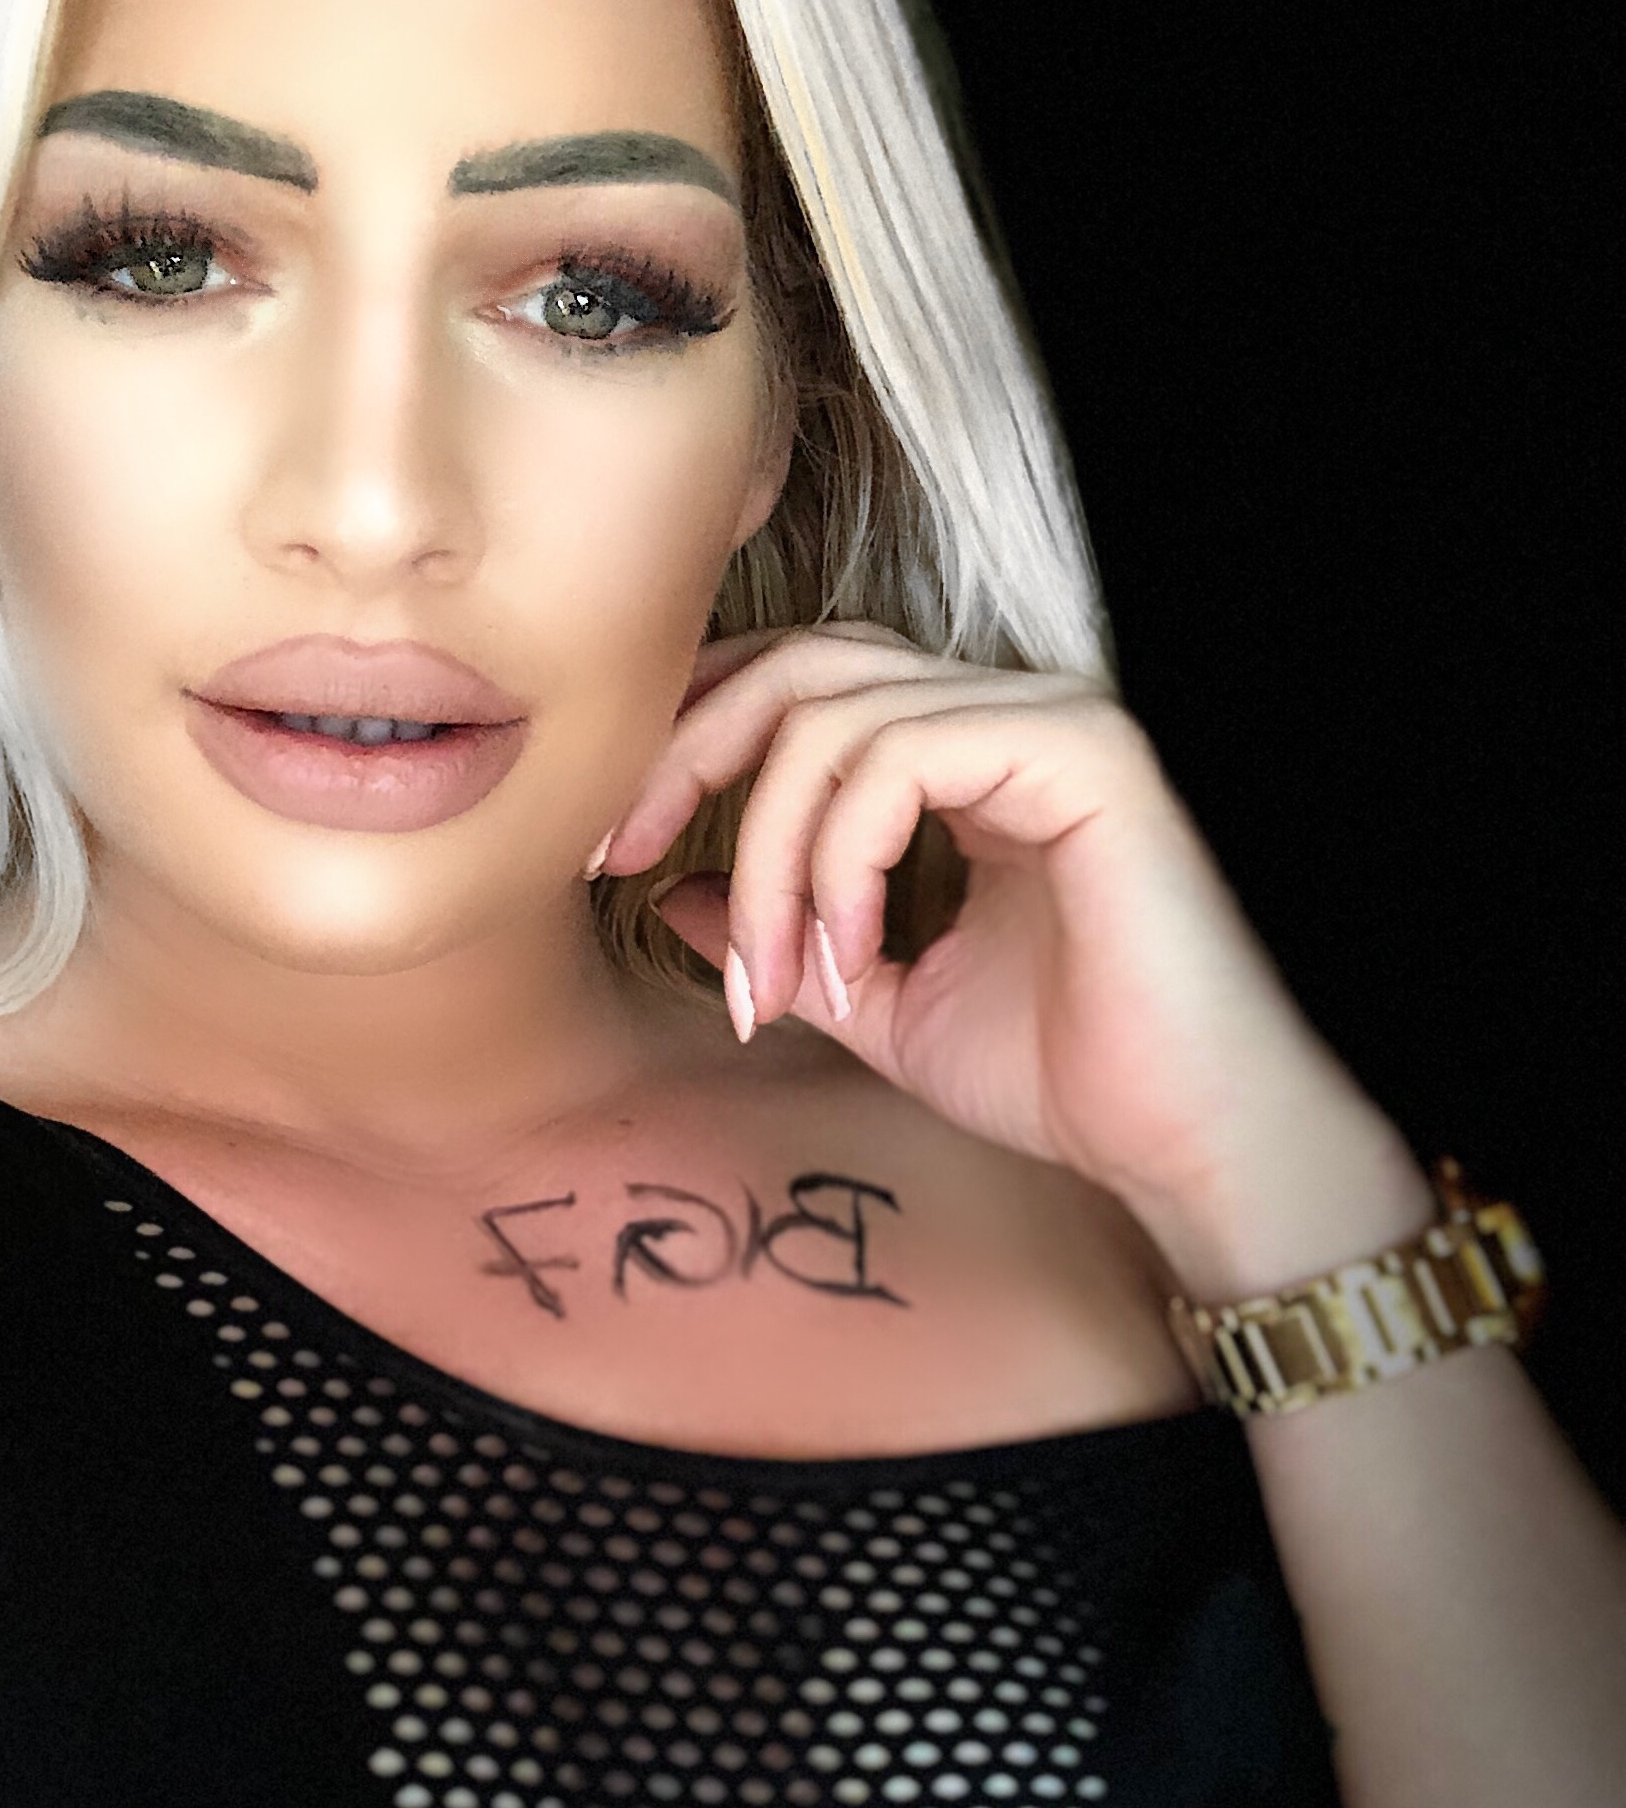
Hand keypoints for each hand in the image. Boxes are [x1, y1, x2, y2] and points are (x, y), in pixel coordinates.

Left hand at [599, 622, 1426, 1288]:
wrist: (1186, 1142)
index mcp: (964, 755)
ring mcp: (1050, 721)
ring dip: (767, 853)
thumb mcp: (875, 1002)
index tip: (620, 851)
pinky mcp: (1083, 752)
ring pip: (834, 717)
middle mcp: (1009, 713)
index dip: (691, 747)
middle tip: (626, 859)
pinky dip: (840, 858)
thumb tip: (671, 890)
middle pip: (799, 665)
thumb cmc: (1060, 1078)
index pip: (799, 686)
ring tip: (773, 982)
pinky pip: (902, 754)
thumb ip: (782, 932)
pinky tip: (849, 958)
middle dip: (689, 759)